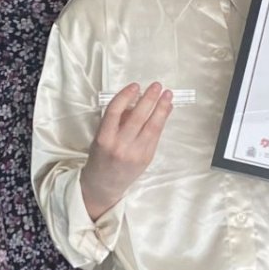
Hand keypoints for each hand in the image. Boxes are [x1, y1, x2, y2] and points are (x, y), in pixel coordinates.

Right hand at [80, 82, 173, 220]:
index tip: (135, 86)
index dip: (125, 96)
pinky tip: (166, 110)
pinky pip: (156, 136)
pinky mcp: (146, 158)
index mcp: (104, 138)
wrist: (104, 184)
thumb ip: (117, 120)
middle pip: (137, 117)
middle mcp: (119, 146)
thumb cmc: (101, 156)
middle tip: (157, 85)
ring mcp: (135, 153)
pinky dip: (162, 121)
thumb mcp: (101, 136)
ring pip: (152, 126)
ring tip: (167, 95)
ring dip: (161, 108)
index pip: (115, 111)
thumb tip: (137, 100)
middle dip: (149, 99)